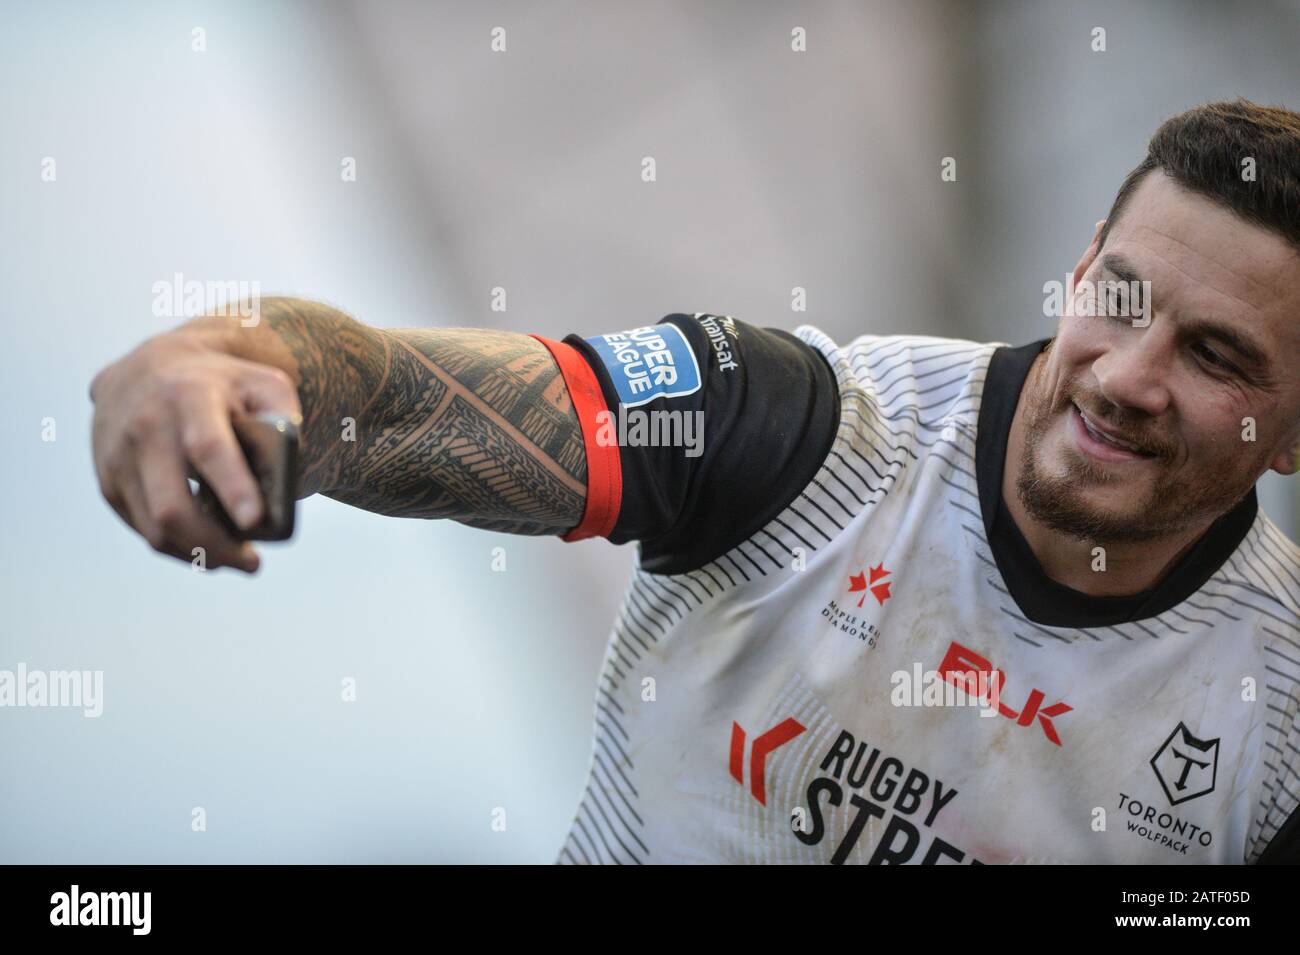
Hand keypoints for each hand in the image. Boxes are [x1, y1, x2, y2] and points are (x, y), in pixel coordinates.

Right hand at [89, 322, 300, 572]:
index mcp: (190, 396)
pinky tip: (207, 545)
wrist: (151, 369)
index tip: (256, 521)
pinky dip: (179, 546)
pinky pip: (144, 530)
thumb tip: (287, 472)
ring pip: (156, 528)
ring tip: (237, 557)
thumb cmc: (223, 385)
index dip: (232, 487)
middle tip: (254, 563)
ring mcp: (119, 457)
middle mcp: (146, 427)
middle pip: (173, 506)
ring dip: (200, 553)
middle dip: (216, 545)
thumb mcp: (262, 383)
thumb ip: (284, 417)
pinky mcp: (108, 482)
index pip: (209, 448)